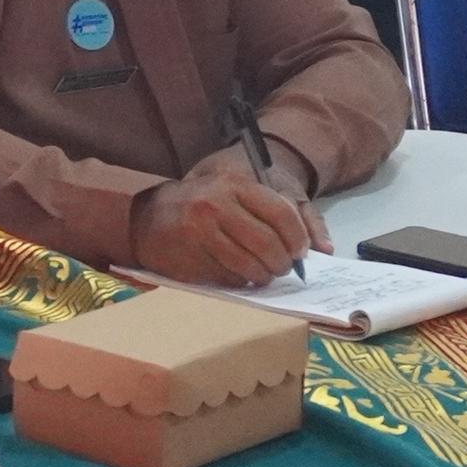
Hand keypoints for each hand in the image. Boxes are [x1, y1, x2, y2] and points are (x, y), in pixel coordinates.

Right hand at [128, 171, 318, 285]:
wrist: (146, 218)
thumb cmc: (201, 205)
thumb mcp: (233, 194)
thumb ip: (274, 211)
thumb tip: (319, 247)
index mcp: (233, 185)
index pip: (281, 213)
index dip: (297, 238)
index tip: (300, 251)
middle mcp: (216, 205)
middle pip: (268, 244)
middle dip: (282, 263)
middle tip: (282, 268)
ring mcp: (200, 233)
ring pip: (250, 267)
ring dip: (263, 277)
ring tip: (262, 275)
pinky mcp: (189, 259)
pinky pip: (228, 279)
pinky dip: (239, 282)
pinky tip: (237, 275)